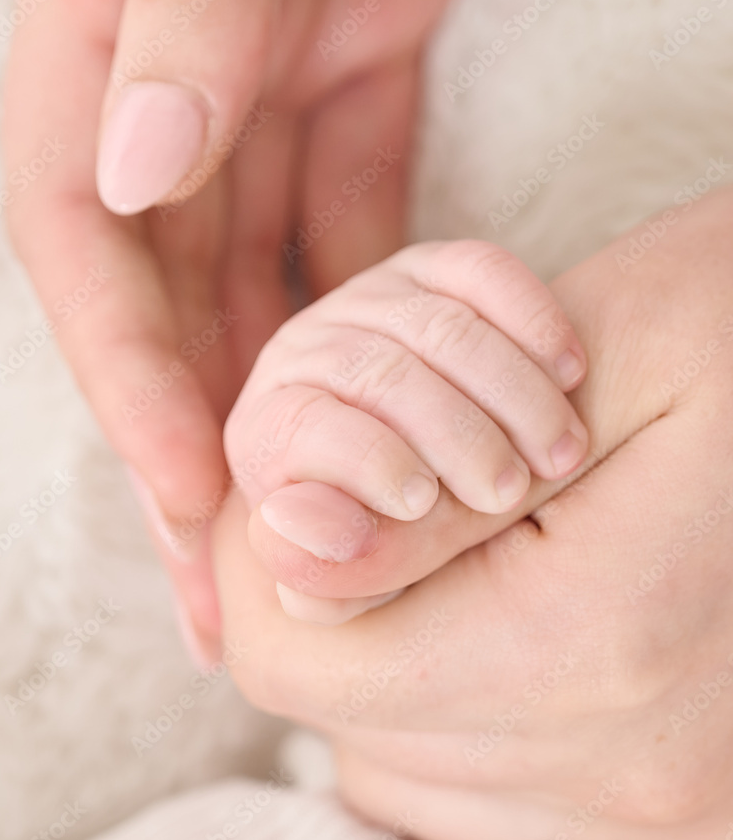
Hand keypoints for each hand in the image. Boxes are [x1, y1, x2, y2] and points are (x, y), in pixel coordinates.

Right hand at [2, 0, 505, 650]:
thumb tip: (133, 171)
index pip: (79, 221)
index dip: (124, 364)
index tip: (187, 487)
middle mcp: (171, 43)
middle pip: (162, 272)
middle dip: (191, 422)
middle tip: (225, 566)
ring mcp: (270, 49)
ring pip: (253, 255)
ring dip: (269, 382)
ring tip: (294, 507)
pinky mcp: (365, 40)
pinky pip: (349, 196)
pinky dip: (356, 290)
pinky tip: (372, 377)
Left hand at [211, 193, 732, 839]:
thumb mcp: (599, 359)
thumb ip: (428, 485)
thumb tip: (286, 548)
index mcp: (594, 642)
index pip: (300, 662)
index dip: (270, 565)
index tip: (307, 489)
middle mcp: (637, 772)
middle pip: (354, 735)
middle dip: (341, 619)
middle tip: (400, 513)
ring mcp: (675, 819)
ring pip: (417, 785)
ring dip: (405, 678)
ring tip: (469, 566)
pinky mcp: (697, 829)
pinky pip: (502, 820)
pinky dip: (473, 732)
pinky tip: (513, 635)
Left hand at [224, 239, 586, 578]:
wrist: (447, 455)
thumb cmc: (398, 528)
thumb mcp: (368, 565)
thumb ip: (335, 573)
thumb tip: (294, 530)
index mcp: (270, 429)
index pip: (301, 426)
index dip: (362, 461)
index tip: (421, 504)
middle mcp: (307, 353)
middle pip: (377, 373)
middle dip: (453, 434)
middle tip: (508, 491)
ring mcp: (368, 302)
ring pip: (439, 326)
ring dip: (510, 391)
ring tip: (559, 454)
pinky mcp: (428, 266)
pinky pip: (481, 269)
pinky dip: (532, 318)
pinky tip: (570, 372)